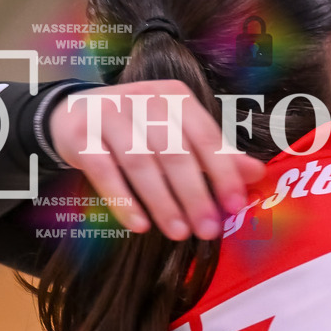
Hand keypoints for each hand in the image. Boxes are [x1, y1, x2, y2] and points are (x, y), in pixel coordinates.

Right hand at [49, 79, 264, 239]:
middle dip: (195, 194)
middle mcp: (144, 99)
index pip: (206, 137)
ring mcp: (109, 114)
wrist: (74, 113)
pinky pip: (104, 171)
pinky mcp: (80, 135)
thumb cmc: (137, 127)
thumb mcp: (178, 133)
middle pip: (175, 152)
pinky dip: (123, 200)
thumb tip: (257, 173)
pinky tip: (140, 225)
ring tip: (179, 233)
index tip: (236, 206)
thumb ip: (214, 153)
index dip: (223, 173)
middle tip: (209, 230)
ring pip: (141, 163)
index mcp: (175, 97)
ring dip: (163, 201)